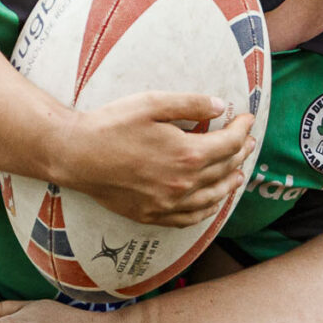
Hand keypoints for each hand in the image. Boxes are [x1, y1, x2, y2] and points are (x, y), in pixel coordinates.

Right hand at [49, 92, 254, 228]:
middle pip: (224, 169)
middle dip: (240, 152)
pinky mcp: (152, 215)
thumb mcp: (152, 103)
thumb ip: (190, 104)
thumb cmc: (111, 125)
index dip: (242, 129)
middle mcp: (183, 184)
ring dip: (229, 183)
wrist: (76, 155)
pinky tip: (211, 202)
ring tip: (238, 173)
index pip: (229, 144)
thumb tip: (221, 106)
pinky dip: (207, 210)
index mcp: (187, 154)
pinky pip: (190, 218)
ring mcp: (168, 204)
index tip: (247, 118)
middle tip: (247, 141)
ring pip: (213, 198)